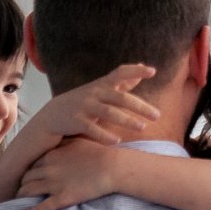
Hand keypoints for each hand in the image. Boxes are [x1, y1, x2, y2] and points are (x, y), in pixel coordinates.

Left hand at [18, 139, 122, 209]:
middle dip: (22, 184)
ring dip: (22, 196)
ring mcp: (54, 184)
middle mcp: (48, 169)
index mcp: (51, 155)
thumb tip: (53, 144)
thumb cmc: (99, 153)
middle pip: (26, 178)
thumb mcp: (77, 142)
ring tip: (20, 201)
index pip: (31, 165)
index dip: (28, 172)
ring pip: (28, 191)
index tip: (29, 177)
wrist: (113, 167)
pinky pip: (41, 207)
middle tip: (22, 190)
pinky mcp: (62, 198)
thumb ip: (62, 144)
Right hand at [33, 64, 159, 145]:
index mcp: (102, 85)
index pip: (120, 73)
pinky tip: (117, 141)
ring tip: (142, 127)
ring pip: (108, 113)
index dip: (135, 71)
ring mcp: (85, 107)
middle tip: (157, 115)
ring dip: (126, 120)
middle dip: (140, 106)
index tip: (152, 71)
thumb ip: (123, 81)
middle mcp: (94, 93)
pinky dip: (104, 135)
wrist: (53, 115)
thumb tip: (144, 68)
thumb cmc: (84, 101)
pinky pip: (92, 128)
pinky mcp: (76, 121)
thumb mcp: (102, 88)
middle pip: (120, 98)